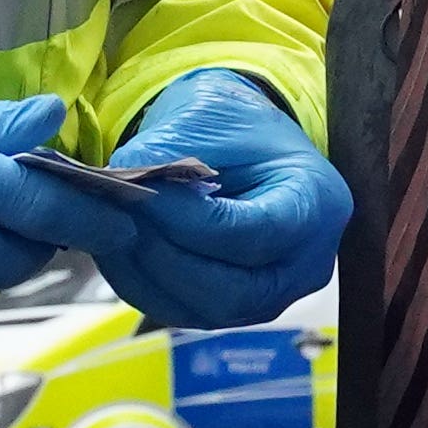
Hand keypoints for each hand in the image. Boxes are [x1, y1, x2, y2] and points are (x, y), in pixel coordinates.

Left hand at [0, 68, 351, 330]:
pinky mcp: (235, 310)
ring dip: (144, 274)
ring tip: (109, 231)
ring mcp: (273, 296)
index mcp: (317, 205)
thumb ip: (168, 154)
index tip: (139, 194)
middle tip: (117, 220)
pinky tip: (118, 249)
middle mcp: (306, 265)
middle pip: (231, 290)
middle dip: (164, 257)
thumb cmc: (238, 124)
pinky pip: (182, 312)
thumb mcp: (210, 116)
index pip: (253, 234)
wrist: (248, 146)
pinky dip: (142, 283)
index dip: (189, 221)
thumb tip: (122, 187)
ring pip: (201, 310)